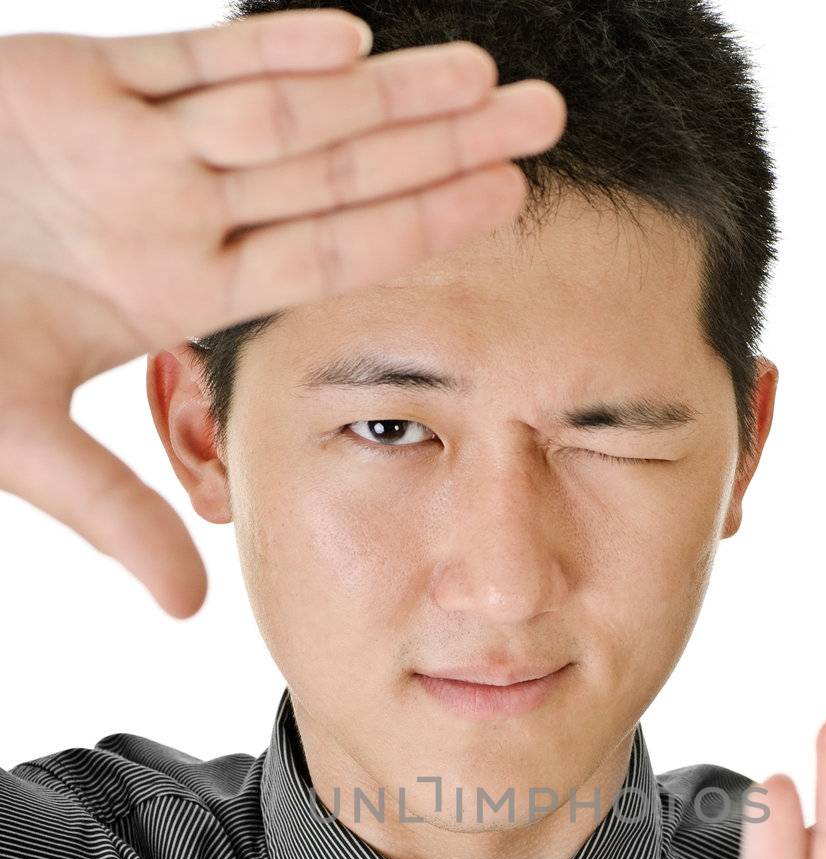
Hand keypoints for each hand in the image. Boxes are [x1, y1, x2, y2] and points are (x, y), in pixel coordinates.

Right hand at [0, 14, 564, 615]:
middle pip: (336, 172)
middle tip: (547, 120)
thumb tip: (189, 610)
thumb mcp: (18, 440)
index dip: (416, 231)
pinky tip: (351, 44)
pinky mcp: (70, 81)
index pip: (327, 256)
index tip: (507, 210)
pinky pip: (180, 63)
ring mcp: (131, 144)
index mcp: (179, 286)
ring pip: (281, 108)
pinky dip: (257, 49)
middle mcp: (176, 210)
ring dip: (382, 90)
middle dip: (439, 144)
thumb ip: (111, 512)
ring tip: (484, 73)